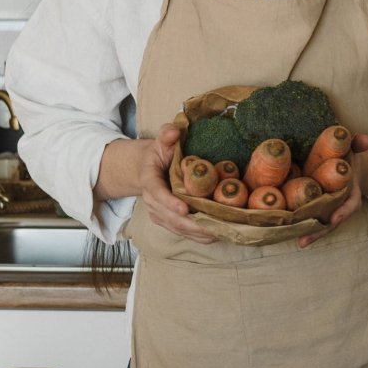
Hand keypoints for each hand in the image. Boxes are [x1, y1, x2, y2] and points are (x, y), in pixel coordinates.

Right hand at [136, 123, 215, 243]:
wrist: (147, 168)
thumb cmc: (159, 153)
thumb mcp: (162, 140)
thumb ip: (166, 133)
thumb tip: (174, 131)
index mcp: (149, 179)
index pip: (157, 193)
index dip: (169, 202)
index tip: (184, 209)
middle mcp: (151, 200)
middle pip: (170, 216)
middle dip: (191, 224)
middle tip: (214, 226)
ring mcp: (158, 213)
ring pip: (177, 227)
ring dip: (197, 233)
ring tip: (220, 232)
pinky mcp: (166, 221)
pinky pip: (182, 231)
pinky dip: (198, 236)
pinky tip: (216, 235)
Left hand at [297, 133, 367, 247]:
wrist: (347, 166)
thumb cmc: (347, 157)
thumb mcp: (353, 149)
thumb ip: (358, 143)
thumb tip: (365, 140)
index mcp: (352, 192)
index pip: (350, 204)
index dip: (343, 212)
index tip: (333, 219)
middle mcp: (340, 204)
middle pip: (332, 221)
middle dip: (320, 231)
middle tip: (305, 239)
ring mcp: (329, 209)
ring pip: (321, 225)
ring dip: (310, 234)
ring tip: (299, 242)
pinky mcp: (317, 208)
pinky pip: (311, 219)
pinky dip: (302, 227)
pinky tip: (287, 233)